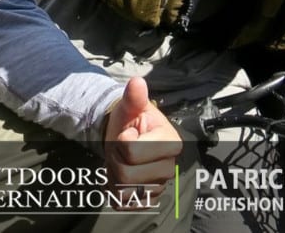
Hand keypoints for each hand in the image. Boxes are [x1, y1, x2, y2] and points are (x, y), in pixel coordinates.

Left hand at [104, 77, 181, 204]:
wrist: (127, 139)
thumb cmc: (130, 122)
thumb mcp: (130, 108)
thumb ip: (133, 98)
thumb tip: (137, 82)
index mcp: (170, 142)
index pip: (131, 150)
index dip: (121, 141)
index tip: (127, 134)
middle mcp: (169, 167)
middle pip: (126, 175)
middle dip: (115, 160)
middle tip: (120, 149)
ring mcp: (160, 186)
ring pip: (123, 191)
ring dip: (113, 176)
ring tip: (121, 161)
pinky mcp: (148, 200)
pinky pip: (124, 203)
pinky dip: (116, 192)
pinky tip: (121, 176)